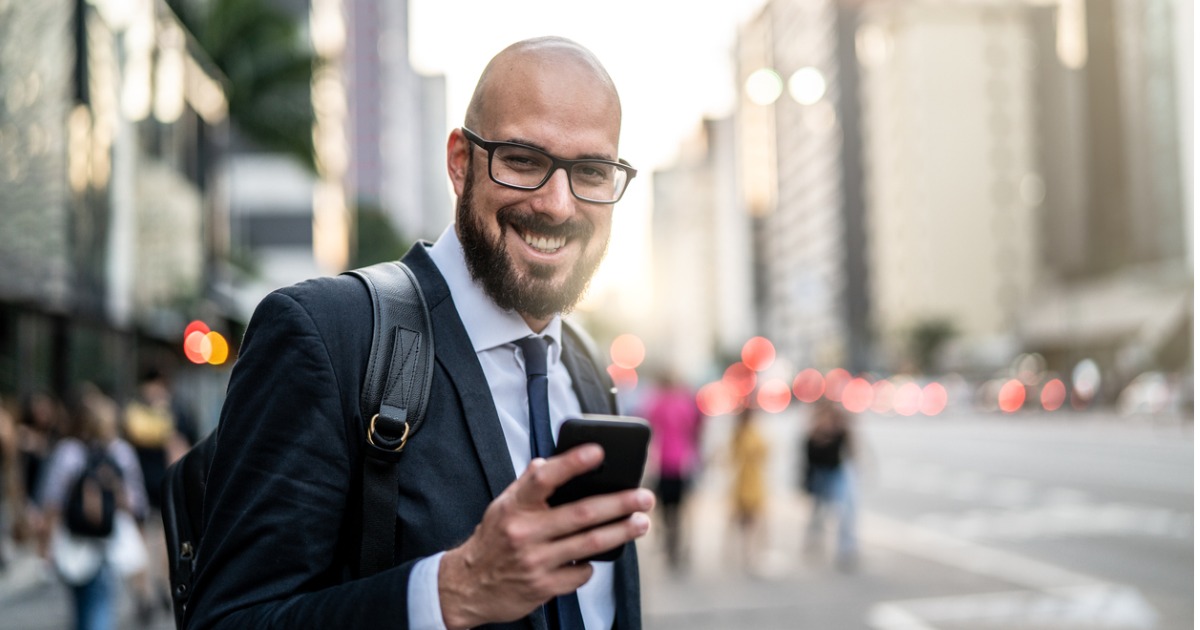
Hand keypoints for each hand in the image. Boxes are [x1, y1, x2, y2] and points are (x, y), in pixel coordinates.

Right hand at [437, 444, 654, 628]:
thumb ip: (527, 486)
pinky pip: (580, 573)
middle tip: (644, 497)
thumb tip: (548, 462)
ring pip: (589, 544)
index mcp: (514, 506)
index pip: (543, 477)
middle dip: (619, 503)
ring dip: (621, 532)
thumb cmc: (493, 540)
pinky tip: (598, 555)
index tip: (599, 452)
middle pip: (581, 514)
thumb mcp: (503, 507)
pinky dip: (593, 563)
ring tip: (641, 523)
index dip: (572, 463)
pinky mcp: (543, 587)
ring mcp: (534, 562)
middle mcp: (524, 532)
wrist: (466, 587)